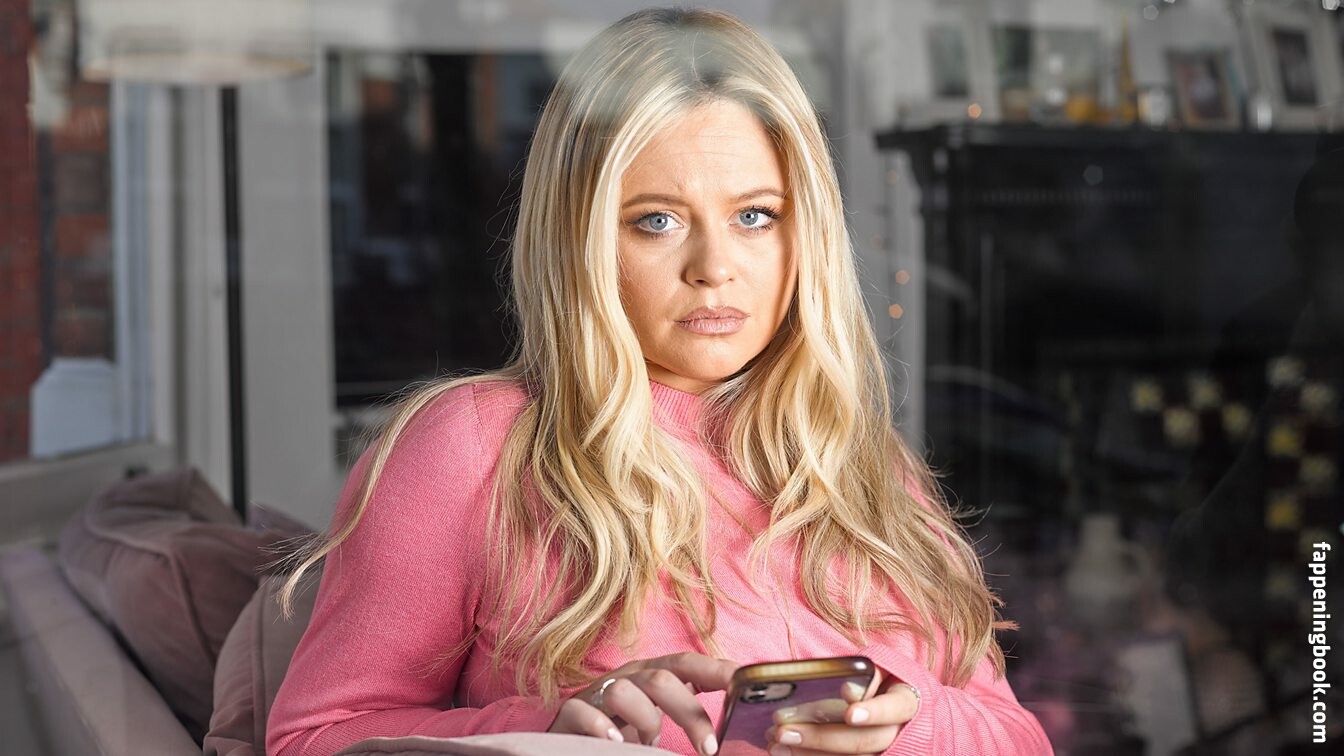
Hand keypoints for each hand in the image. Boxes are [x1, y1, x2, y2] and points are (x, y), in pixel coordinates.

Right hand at [547, 651, 737, 754]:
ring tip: (648, 747)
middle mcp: (627, 677)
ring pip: (624, 691)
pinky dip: (602, 727)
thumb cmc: (624, 730)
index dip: (716, 670)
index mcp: (653, 675)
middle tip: (708, 748)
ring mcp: (597, 693)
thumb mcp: (659, 719)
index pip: (688, 664)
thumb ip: (687, 718)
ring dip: (645, 721)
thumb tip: (725, 737)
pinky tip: (617, 743)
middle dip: (689, 713)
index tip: (744, 686)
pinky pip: (583, 712)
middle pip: (661, 678)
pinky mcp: (570, 713)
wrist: (574, 737)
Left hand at [763, 669, 920, 755]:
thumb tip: (848, 688)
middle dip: (823, 737)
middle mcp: (898, 733)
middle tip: (784, 730)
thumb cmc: (884, 680)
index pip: (897, 707)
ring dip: (811, 753)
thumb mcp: (881, 668)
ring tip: (776, 744)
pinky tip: (788, 753)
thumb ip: (869, 675)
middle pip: (866, 741)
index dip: (875, 712)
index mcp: (906, 702)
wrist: (900, 703)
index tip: (849, 713)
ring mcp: (884, 751)